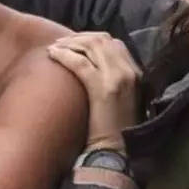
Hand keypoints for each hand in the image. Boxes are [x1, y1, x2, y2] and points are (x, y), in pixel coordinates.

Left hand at [47, 32, 141, 151]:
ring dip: (69, 44)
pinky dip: (64, 55)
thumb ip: (113, 77)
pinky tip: (52, 55)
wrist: (116, 151)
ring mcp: (118, 78)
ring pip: (90, 47)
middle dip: (78, 38)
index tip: (75, 42)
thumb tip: (91, 61)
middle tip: (60, 41)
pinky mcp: (103, 89)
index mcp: (136, 72)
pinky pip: (80, 63)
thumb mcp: (122, 96)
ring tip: (54, 47)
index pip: (114, 42)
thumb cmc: (115, 128)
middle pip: (101, 40)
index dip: (92, 38)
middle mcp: (129, 71)